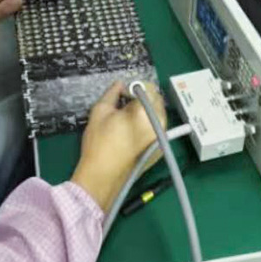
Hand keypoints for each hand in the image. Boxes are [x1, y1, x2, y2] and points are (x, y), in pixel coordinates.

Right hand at [72, 81, 166, 212]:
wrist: (102, 176)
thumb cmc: (99, 143)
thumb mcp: (100, 111)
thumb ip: (112, 93)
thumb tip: (120, 84)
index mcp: (145, 112)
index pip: (148, 88)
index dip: (134, 87)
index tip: (123, 94)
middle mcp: (159, 123)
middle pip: (156, 100)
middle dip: (143, 98)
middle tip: (125, 105)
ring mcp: (161, 137)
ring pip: (158, 114)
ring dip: (147, 110)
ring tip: (129, 118)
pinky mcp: (160, 148)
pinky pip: (158, 127)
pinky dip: (149, 124)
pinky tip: (134, 131)